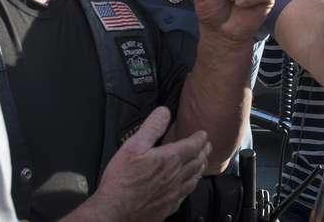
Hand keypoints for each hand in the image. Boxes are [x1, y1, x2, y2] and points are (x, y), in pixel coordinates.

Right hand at [82, 107, 210, 221]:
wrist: (115, 211)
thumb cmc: (122, 179)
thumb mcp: (133, 146)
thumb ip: (152, 127)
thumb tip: (164, 112)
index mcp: (169, 160)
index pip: (192, 146)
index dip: (200, 138)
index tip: (204, 134)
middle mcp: (176, 177)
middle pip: (197, 162)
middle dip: (203, 152)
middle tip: (207, 146)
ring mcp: (174, 194)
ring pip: (194, 179)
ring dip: (200, 169)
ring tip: (202, 163)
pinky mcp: (168, 207)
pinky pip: (186, 195)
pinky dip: (191, 186)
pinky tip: (188, 186)